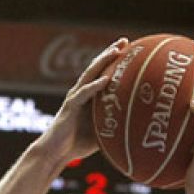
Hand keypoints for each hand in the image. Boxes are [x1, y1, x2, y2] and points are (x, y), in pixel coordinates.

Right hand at [35, 38, 126, 161]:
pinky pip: (84, 94)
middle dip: (110, 52)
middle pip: (96, 67)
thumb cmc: (77, 143)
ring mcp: (75, 97)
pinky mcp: (70, 106)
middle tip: (125, 41)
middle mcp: (81, 92)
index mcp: (88, 95)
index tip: (130, 48)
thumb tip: (137, 125)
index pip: (102, 72)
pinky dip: (95, 86)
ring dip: (103, 62)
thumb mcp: (102, 132)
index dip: (113, 59)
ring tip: (116, 51)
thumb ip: (115, 124)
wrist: (55, 153)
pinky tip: (106, 80)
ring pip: (90, 75)